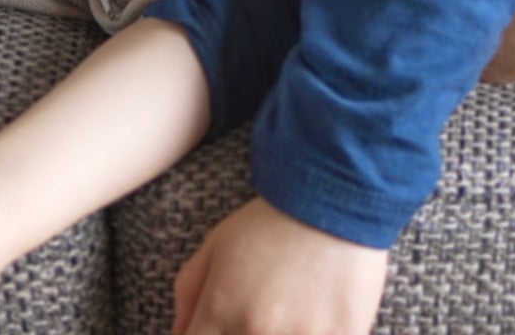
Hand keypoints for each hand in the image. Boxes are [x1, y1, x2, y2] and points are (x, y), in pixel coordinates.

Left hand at [173, 198, 387, 334]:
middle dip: (246, 333)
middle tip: (265, 310)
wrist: (335, 195)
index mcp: (219, 311)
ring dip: (287, 333)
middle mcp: (256, 330)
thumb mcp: (216, 246)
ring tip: (297, 308)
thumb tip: (179, 334)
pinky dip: (321, 332)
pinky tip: (323, 315)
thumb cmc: (273, 220)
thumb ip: (188, 295)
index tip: (225, 326)